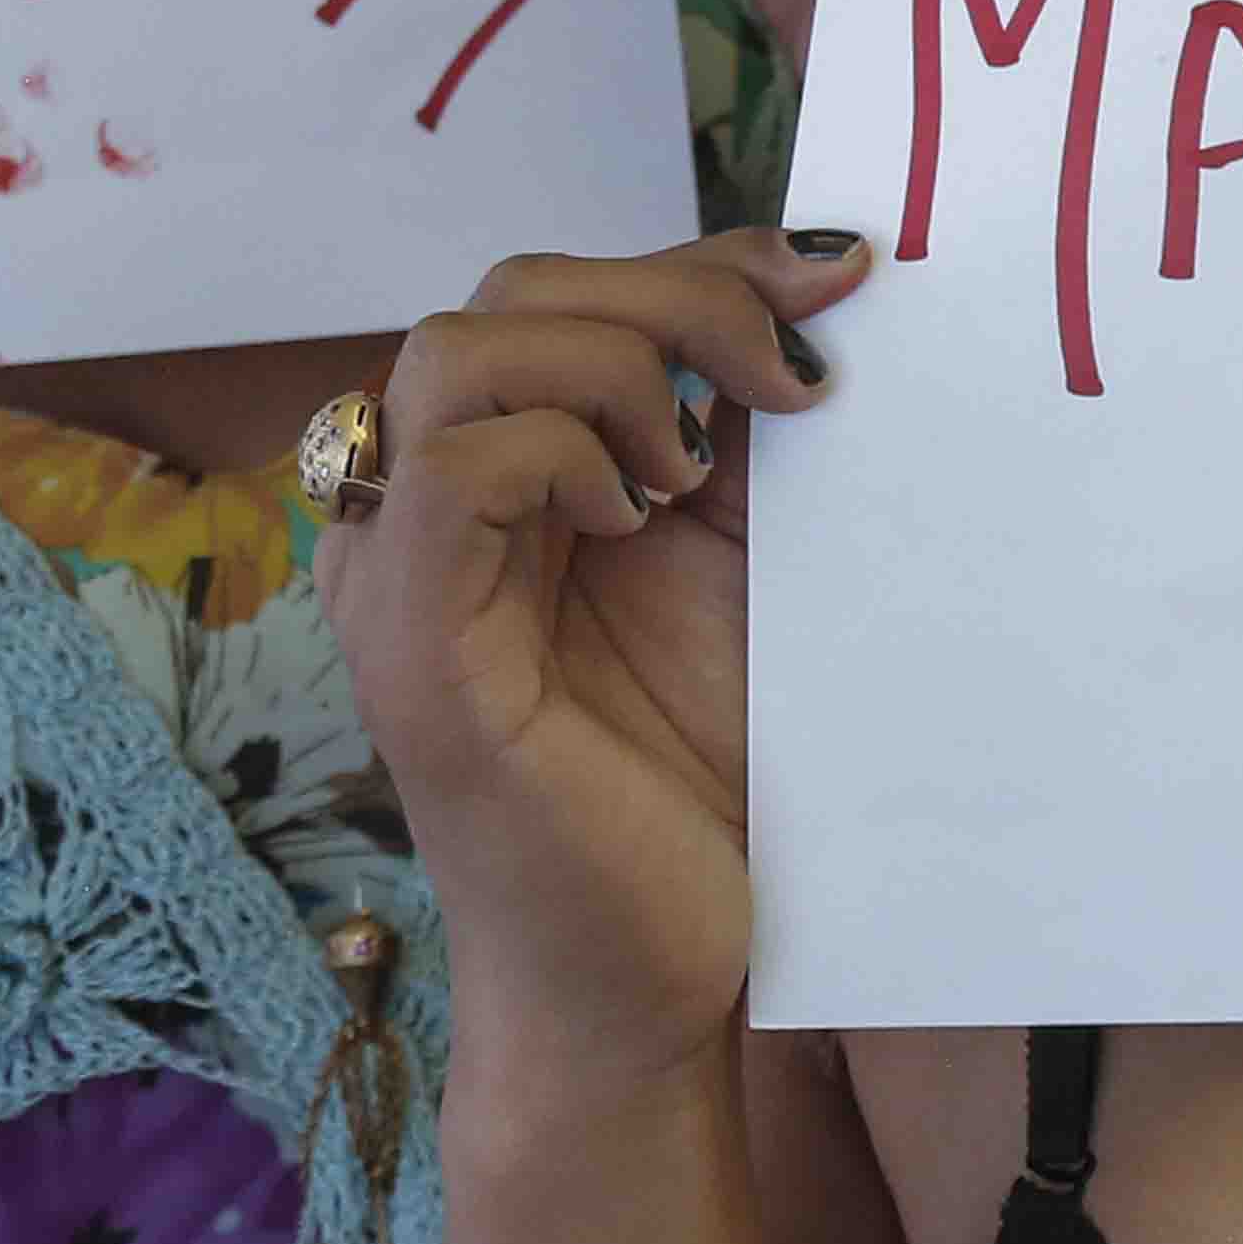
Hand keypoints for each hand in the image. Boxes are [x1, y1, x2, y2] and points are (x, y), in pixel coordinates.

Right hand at [317, 227, 864, 1093]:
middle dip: (674, 296)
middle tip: (795, 376)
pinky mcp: (412, 653)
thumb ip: (746, 444)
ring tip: (698, 469)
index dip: (701, 262)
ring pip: (458, 351)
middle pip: (507, 295)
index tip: (843, 276)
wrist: (663, 981)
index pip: (563, 294)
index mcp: (498, 484)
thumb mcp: (743, 573)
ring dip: (613, 369)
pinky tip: (637, 517)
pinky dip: (559, 454)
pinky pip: (449, 472)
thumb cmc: (699, 790)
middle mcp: (423, 514)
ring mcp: (398, 579)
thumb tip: (821, 291)